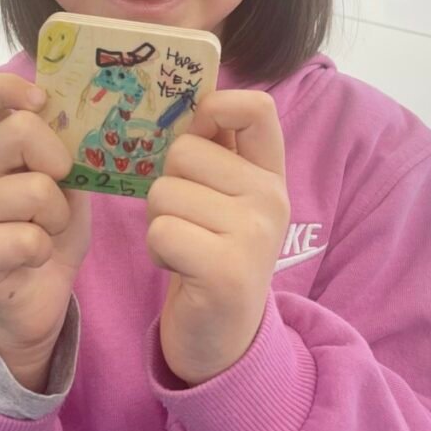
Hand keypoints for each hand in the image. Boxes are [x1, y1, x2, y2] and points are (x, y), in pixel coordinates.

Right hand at [0, 74, 90, 390]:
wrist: (34, 302)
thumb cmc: (51, 233)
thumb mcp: (70, 185)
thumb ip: (72, 150)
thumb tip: (98, 113)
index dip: (7, 87)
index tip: (41, 101)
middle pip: (17, 131)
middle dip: (58, 159)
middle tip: (63, 187)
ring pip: (34, 190)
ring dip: (57, 216)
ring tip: (49, 231)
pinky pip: (27, 239)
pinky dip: (45, 250)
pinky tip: (36, 259)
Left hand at [146, 91, 288, 386]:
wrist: (224, 338)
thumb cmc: (213, 253)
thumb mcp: (226, 198)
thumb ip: (217, 149)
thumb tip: (194, 93)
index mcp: (271, 173)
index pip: (257, 108)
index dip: (214, 106)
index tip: (196, 132)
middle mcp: (272, 197)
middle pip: (183, 151)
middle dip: (167, 185)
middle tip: (187, 221)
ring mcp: (254, 233)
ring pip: (164, 191)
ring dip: (160, 222)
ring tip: (185, 247)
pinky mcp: (227, 270)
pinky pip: (161, 231)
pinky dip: (158, 250)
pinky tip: (181, 268)